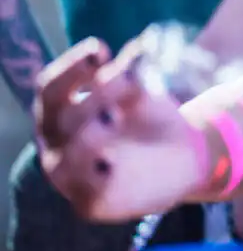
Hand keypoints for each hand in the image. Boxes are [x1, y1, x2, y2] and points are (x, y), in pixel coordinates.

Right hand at [33, 35, 207, 222]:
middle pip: (63, 116)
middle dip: (95, 95)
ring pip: (65, 157)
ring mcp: (69, 174)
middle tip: (126, 79)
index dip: (71, 67)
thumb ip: (136, 72)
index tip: (101, 50)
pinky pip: (86, 191)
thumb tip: (138, 47)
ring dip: (88, 135)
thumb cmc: (152, 118)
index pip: (50, 87)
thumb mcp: (146, 92)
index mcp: (60, 111)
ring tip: (114, 115)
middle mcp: (56, 143)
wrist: (184, 159)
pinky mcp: (90, 203)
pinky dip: (96, 176)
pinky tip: (111, 161)